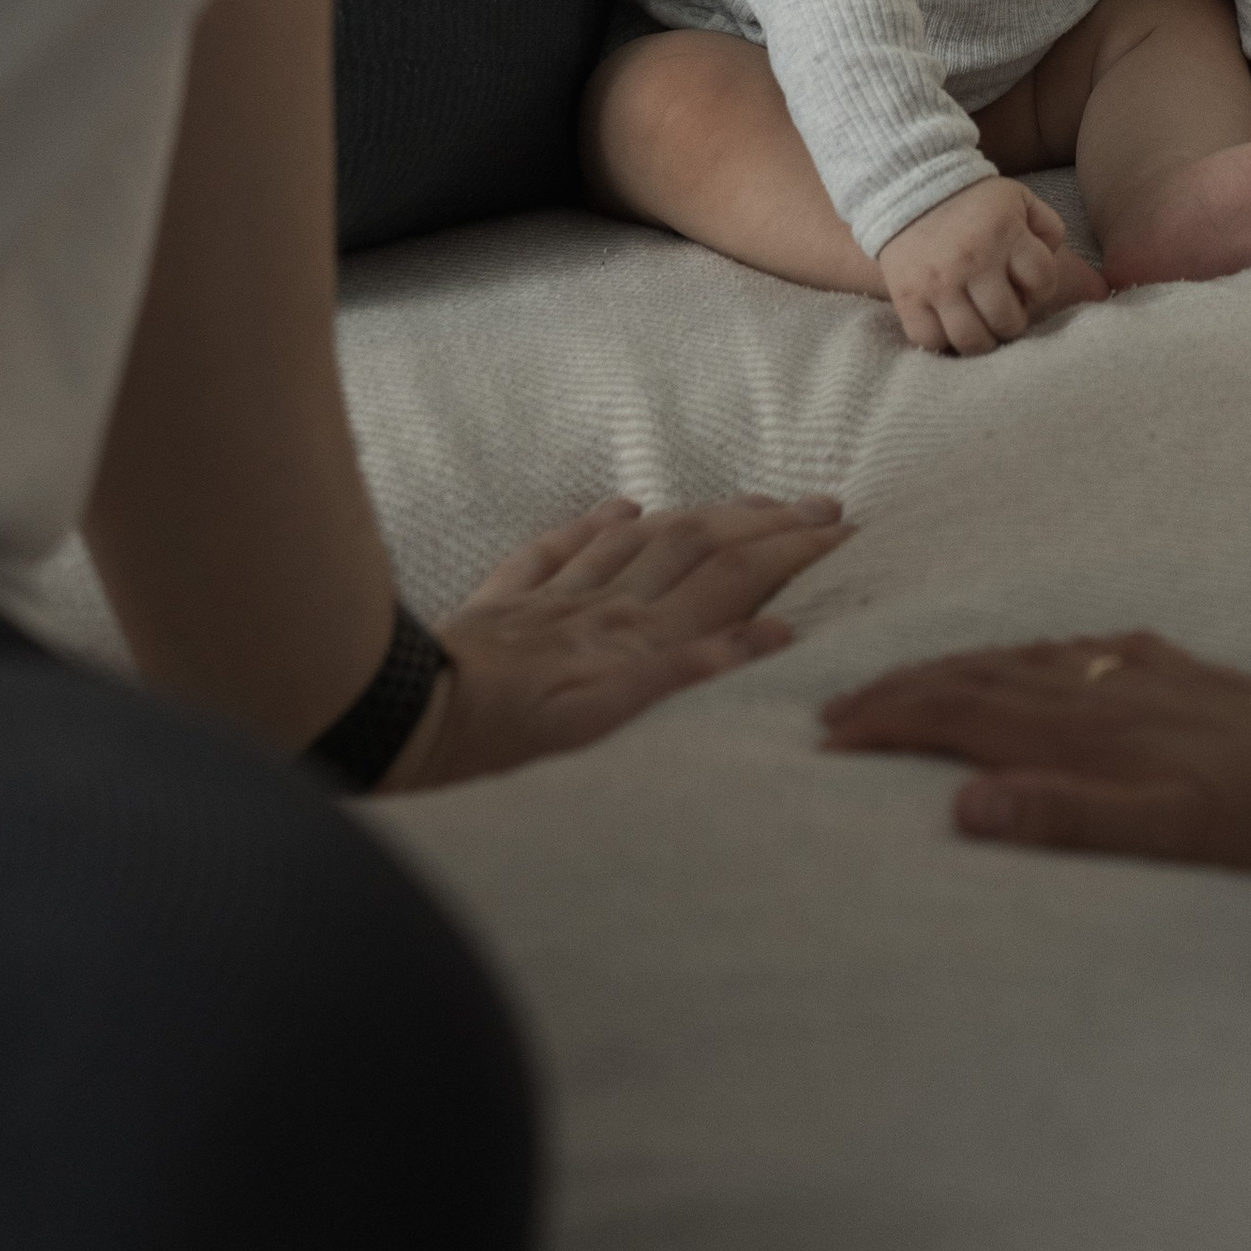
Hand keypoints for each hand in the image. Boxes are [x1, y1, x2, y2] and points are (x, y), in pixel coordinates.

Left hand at [381, 492, 847, 788]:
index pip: (733, 582)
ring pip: (641, 540)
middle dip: (764, 523)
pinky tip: (621, 508)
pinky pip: (559, 549)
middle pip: (698, 547)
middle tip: (819, 505)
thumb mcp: (605, 729)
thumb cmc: (506, 746)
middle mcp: (604, 609)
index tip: (842, 532)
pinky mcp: (503, 602)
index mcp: (636, 642)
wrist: (408, 724)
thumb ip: (688, 676)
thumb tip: (771, 634)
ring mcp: (553, 600)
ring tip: (746, 503)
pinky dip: (598, 525)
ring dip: (702, 515)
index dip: (791, 553)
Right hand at [821, 628, 1250, 881]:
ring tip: (914, 681)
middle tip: (839, 708)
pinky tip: (1037, 662)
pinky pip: (1084, 650)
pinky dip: (1033, 656)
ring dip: (958, 666)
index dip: (891, 720)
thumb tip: (966, 804)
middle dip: (903, 688)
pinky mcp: (1182, 671)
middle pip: (979, 675)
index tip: (831, 735)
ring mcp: (1145, 673)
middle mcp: (1106, 689)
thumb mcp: (1169, 841)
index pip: (962, 712)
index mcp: (1089, 731)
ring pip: (1025, 656)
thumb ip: (1067, 819)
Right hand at [877, 170, 1104, 356]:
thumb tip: (1051, 258)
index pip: (1043, 282)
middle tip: (1004, 311)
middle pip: (1008, 321)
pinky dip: (942, 341)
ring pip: (972, 340)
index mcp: (1005, 234)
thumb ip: (1047, 225)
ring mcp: (939, 283)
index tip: (1028, 286)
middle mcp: (973, 262)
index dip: (1041, 288)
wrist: (908, 185)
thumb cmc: (972, 199)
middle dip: (1013, 321)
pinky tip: (949, 326)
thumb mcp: (1019, 198)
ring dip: (983, 339)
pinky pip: (930, 341)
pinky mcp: (908, 297)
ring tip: (980, 325)